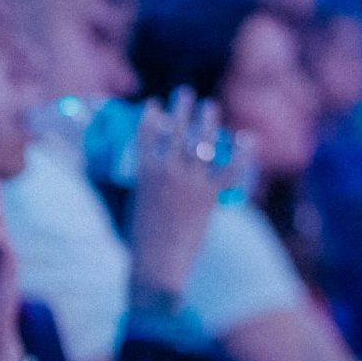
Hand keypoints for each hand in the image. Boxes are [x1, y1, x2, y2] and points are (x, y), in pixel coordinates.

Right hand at [129, 90, 238, 303]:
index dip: (151, 116)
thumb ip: (127, 188)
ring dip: (207, 121)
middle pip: (177, 131)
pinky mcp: (209, 198)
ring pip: (202, 144)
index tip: (155, 104)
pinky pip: (229, 171)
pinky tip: (246, 138)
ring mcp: (191, 183)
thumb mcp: (126, 208)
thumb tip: (115, 176)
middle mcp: (168, 171)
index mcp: (144, 173)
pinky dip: (240, 154)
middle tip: (186, 93)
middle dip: (182, 108)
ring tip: (210, 107)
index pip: (146, 134)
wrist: (158, 267)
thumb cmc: (137, 243)